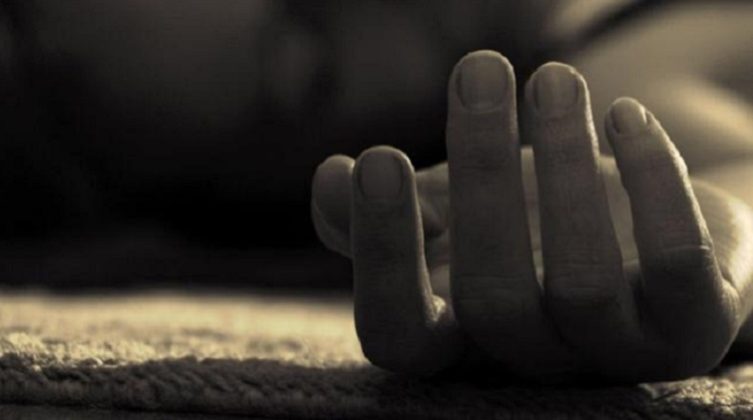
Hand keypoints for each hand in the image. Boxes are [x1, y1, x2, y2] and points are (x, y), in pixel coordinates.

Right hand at [311, 51, 744, 382]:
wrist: (646, 238)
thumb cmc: (530, 226)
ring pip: (580, 286)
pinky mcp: (693, 326)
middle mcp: (531, 361)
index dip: (383, 255)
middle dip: (480, 176)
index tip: (377, 158)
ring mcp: (616, 353)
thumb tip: (329, 183)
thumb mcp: (453, 211)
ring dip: (560, 167)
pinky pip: (678, 265)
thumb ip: (388, 211)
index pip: (398, 336)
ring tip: (553, 79)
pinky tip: (625, 118)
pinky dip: (652, 181)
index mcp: (459, 340)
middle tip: (479, 71)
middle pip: (493, 301)